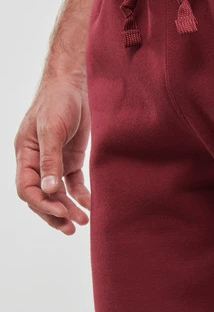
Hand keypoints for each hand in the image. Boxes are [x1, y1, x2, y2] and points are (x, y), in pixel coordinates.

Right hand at [14, 72, 90, 234]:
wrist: (76, 83)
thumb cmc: (57, 101)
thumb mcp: (51, 129)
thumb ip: (50, 160)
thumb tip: (49, 190)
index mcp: (25, 154)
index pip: (27, 188)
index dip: (41, 203)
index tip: (59, 211)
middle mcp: (38, 161)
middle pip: (42, 195)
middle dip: (54, 213)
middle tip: (71, 228)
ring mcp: (56, 161)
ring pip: (58, 193)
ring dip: (68, 208)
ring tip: (83, 222)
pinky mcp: (72, 158)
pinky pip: (74, 183)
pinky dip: (81, 194)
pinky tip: (90, 204)